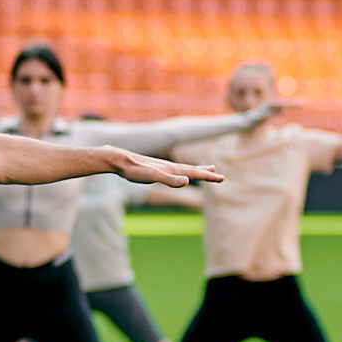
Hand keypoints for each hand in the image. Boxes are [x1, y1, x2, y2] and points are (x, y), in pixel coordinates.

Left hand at [107, 148, 222, 186]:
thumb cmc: (134, 171)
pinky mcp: (156, 169)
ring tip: (209, 169)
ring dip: (198, 170)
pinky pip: (175, 170)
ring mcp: (163, 167)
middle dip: (207, 174)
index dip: (208, 177)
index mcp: (172, 169)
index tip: (222, 179)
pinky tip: (182, 173)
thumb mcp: (152, 177)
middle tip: (221, 177)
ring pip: (185, 168)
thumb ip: (170, 180)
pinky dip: (184, 171)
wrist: (119, 160)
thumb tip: (187, 181)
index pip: (194, 173)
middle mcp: (170, 167)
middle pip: (193, 170)